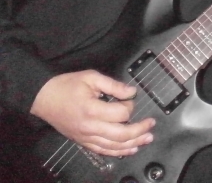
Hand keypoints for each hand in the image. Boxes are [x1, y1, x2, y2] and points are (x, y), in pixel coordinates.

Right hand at [29, 71, 154, 156]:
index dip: (130, 105)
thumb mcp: (91, 77)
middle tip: (152, 124)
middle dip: (140, 130)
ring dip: (133, 143)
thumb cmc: (67, 86)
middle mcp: (90, 127)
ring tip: (147, 138)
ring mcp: (86, 137)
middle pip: (121, 134)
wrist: (43, 98)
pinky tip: (130, 149)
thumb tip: (132, 92)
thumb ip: (114, 85)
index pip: (121, 113)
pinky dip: (118, 152)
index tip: (130, 97)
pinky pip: (103, 150)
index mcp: (93, 110)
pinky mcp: (83, 141)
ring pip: (114, 146)